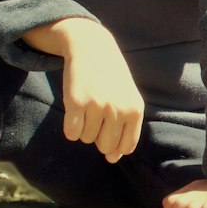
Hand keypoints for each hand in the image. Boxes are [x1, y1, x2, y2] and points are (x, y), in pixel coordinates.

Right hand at [21, 18, 143, 162]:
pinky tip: (74, 110)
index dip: (114, 143)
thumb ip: (124, 130)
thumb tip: (112, 159)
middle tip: (96, 113)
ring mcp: (97, 106)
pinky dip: (70, 127)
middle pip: (105, 146)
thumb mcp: (126, 100)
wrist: (92, 47)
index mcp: (135, 110)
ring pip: (86, 139)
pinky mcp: (76, 102)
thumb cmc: (111, 78)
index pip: (125, 147)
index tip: (108, 127)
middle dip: (98, 136)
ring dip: (83, 128)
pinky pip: (71, 133)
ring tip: (87, 106)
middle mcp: (118, 109)